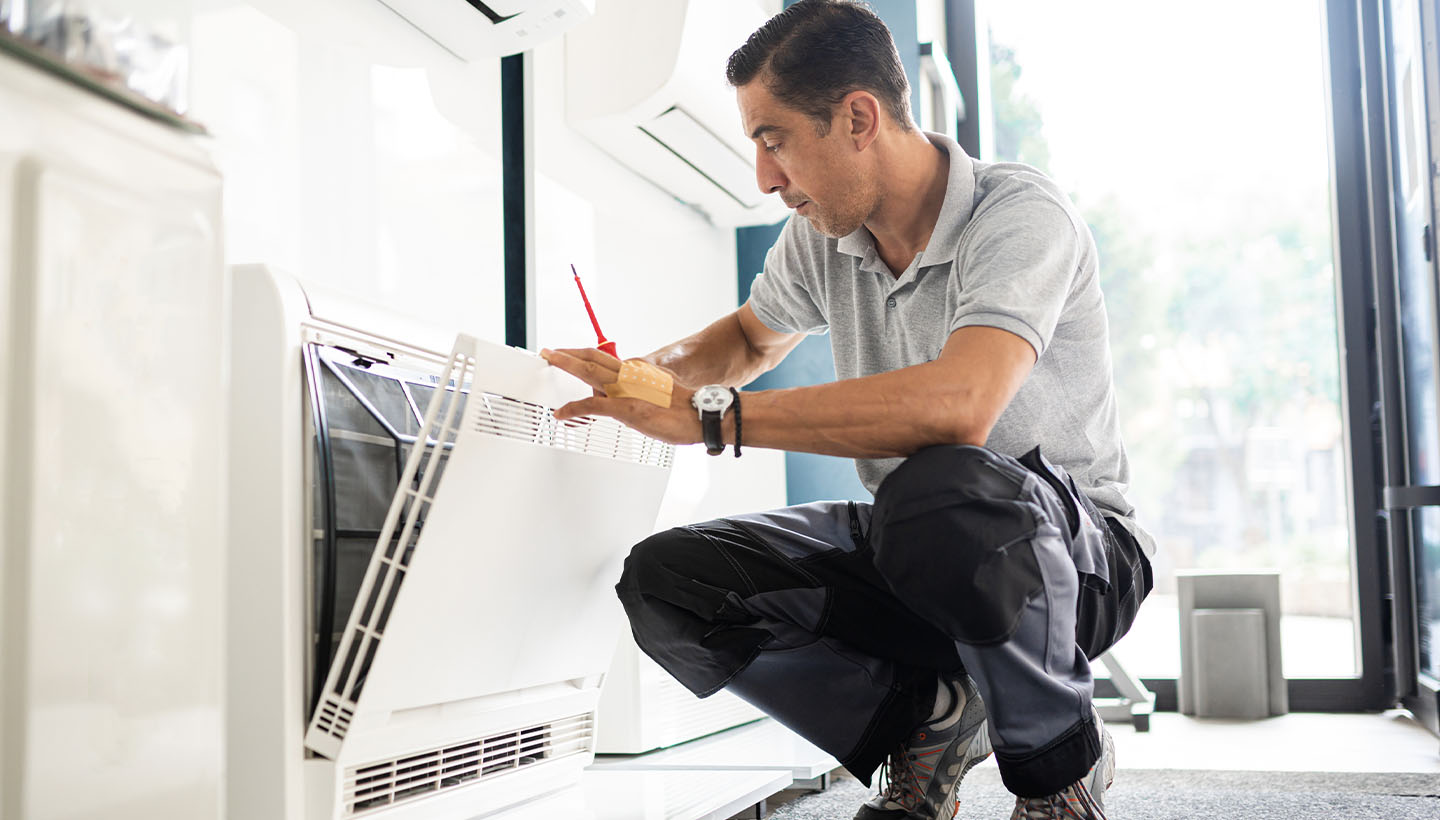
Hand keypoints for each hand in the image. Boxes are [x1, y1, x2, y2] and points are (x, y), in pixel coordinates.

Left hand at [539, 347, 701, 445]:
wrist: (701, 415)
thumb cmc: (687, 410)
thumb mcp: (661, 394)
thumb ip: (643, 393)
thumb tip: (634, 400)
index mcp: (638, 372)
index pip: (606, 359)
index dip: (586, 356)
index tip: (573, 355)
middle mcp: (629, 376)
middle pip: (592, 357)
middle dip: (568, 353)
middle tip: (550, 351)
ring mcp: (625, 390)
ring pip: (587, 371)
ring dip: (564, 364)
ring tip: (549, 361)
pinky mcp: (624, 408)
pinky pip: (590, 406)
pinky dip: (572, 409)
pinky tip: (562, 413)